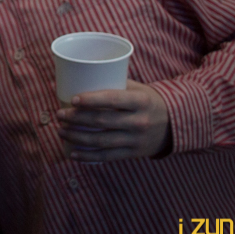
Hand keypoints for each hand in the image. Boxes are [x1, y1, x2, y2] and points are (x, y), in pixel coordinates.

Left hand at [56, 80, 171, 161]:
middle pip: (102, 121)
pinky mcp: (133, 154)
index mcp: (140, 101)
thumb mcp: (137, 88)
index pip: (113, 99)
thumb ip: (111, 83)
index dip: (91, 100)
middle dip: (76, 119)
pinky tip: (72, 153)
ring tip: (61, 131)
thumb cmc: (147, 101)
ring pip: (101, 140)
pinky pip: (107, 156)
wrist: (174, 125)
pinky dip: (88, 156)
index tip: (73, 99)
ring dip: (77, 137)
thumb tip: (75, 77)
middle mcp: (139, 121)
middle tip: (59, 115)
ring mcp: (136, 140)